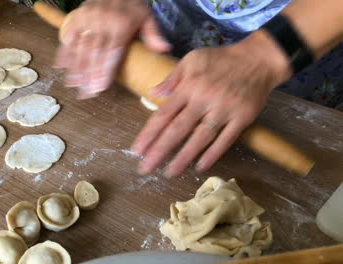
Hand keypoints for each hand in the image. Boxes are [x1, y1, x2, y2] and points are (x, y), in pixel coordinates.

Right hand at [54, 0, 170, 98]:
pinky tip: (62, 68)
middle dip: (89, 75)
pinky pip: (69, 37)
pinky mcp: (76, 17)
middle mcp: (101, 22)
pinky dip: (64, 52)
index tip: (100, 87)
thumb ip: (153, 34)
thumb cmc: (132, 5)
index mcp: (120, 24)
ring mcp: (87, 19)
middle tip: (86, 93)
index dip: (105, 71)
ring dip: (76, 68)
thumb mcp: (147, 16)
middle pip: (94, 53)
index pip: (112, 52)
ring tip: (74, 85)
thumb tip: (164, 49)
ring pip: (80, 47)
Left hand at [131, 30, 291, 176]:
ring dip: (184, 157)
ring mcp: (224, 110)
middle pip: (178, 129)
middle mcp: (204, 100)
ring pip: (200, 138)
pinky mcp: (242, 118)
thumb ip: (173, 78)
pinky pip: (226, 140)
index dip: (149, 133)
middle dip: (160, 150)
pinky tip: (200, 167)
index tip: (136, 150)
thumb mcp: (192, 59)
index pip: (164, 114)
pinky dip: (213, 154)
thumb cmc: (221, 59)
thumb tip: (153, 93)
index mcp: (189, 86)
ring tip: (170, 173)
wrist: (259, 59)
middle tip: (146, 169)